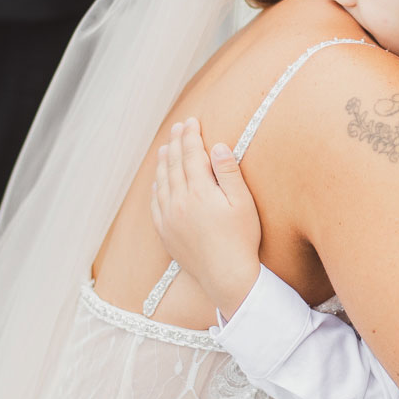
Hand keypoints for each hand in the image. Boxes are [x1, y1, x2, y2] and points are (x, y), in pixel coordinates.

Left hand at [150, 119, 263, 316]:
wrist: (226, 276)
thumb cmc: (241, 239)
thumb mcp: (243, 203)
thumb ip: (229, 173)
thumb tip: (216, 146)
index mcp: (199, 192)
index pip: (191, 155)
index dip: (191, 136)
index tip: (192, 122)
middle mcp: (179, 202)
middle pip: (174, 165)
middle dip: (176, 143)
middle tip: (179, 127)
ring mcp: (169, 218)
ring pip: (162, 182)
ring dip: (163, 162)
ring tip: (165, 148)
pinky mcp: (165, 233)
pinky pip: (155, 204)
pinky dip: (156, 188)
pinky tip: (158, 182)